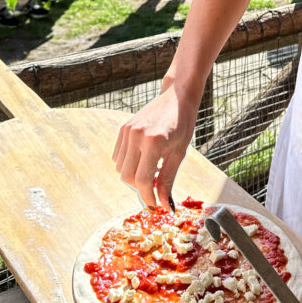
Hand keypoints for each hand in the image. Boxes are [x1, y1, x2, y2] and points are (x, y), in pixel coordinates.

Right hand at [113, 83, 194, 207]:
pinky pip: (118, 156)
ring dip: (134, 175)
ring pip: (121, 168)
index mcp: (153, 142)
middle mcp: (136, 136)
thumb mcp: (179, 154)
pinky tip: (144, 158)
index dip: (148, 197)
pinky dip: (128, 164)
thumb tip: (165, 206)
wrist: (177, 96)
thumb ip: (168, 180)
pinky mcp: (123, 128)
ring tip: (153, 168)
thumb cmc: (183, 124)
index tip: (156, 206)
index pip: (142, 180)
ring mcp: (127, 131)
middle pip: (127, 177)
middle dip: (140, 187)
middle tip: (156, 186)